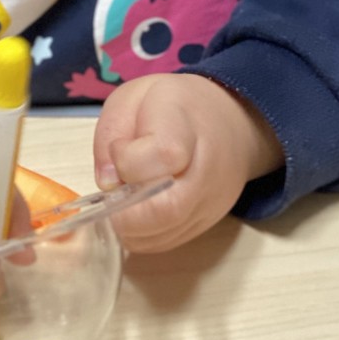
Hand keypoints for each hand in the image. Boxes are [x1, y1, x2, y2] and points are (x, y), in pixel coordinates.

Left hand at [92, 73, 283, 252]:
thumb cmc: (176, 104)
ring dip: (130, 225)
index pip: (162, 154)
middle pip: (166, 209)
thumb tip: (107, 184)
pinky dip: (143, 234)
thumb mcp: (134, 97)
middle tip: (113, 192)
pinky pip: (168, 242)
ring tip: (126, 197)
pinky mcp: (208, 223)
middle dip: (124, 210)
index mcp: (185, 125)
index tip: (120, 149)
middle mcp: (206, 170)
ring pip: (164, 234)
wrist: (231, 120)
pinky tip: (139, 209)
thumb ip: (111, 133)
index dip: (128, 160)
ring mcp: (211, 202)